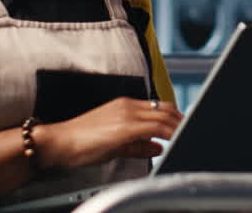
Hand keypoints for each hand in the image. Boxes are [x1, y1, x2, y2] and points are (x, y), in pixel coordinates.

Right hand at [32, 97, 182, 168]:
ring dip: (178, 127)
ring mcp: (126, 114)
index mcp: (125, 105)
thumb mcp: (114, 143)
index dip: (176, 116)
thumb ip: (138, 144)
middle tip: (193, 132)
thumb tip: (158, 146)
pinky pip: (154, 128)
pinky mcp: (123, 127)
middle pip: (166, 109)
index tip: (185, 126)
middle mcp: (127, 106)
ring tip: (188, 136)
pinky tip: (174, 141)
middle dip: (182, 121)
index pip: (159, 107)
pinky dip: (168, 133)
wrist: (58, 142)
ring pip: (163, 116)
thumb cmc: (80, 142)